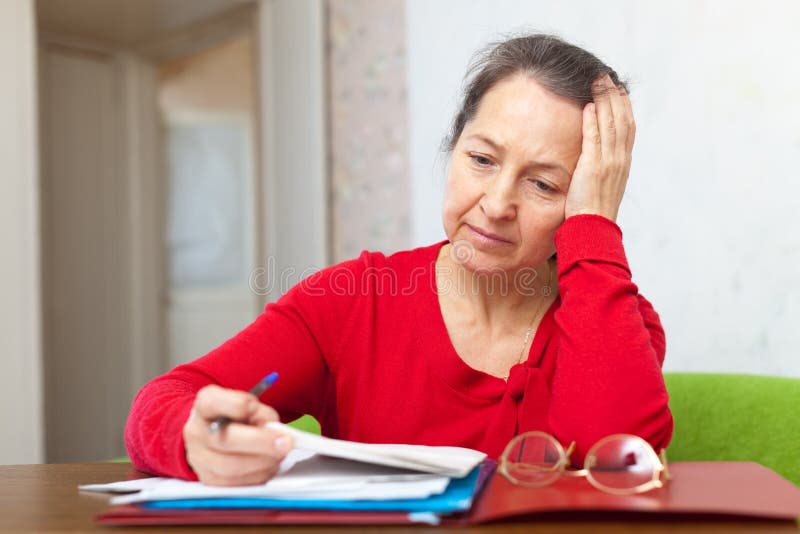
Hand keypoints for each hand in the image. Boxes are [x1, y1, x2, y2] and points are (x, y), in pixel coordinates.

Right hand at [182, 385, 292, 485]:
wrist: (215, 434)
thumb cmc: (235, 417)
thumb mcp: (247, 405)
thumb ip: (259, 413)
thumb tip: (273, 430)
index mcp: (205, 405)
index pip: (213, 402)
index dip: (235, 404)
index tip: (254, 405)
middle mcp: (197, 432)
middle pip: (225, 439)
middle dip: (260, 442)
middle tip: (285, 442)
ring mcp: (200, 458)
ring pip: (231, 466)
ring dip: (262, 461)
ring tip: (280, 454)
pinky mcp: (209, 480)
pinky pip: (236, 483)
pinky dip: (258, 475)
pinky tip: (270, 465)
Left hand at [565, 73, 635, 221]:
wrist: (593, 228)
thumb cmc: (592, 211)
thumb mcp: (601, 184)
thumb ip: (599, 166)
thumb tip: (593, 155)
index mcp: (623, 162)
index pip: (627, 127)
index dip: (622, 106)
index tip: (616, 89)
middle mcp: (620, 159)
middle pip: (622, 119)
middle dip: (614, 95)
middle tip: (605, 76)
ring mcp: (609, 162)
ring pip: (611, 124)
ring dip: (604, 100)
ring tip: (597, 81)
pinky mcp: (594, 167)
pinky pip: (594, 138)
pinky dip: (592, 120)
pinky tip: (587, 105)